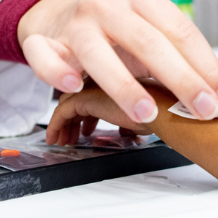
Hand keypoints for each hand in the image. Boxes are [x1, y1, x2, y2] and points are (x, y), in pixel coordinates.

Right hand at [18, 0, 217, 124]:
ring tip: (147, 113)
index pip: (179, 29)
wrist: (57, 15)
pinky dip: (57, 73)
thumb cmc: (112, 30)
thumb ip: (174, 53)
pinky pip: (47, 58)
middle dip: (181, 79)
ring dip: (125, 87)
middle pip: (148, 42)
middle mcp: (107, 2)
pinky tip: (73, 86)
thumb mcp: (145, 29)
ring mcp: (75, 21)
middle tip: (203, 109)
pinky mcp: (44, 40)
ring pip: (100, 55)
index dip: (205, 65)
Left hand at [46, 82, 163, 145]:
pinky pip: (61, 112)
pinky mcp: (83, 97)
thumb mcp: (142, 113)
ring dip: (65, 125)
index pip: (94, 93)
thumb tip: (127, 132)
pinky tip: (55, 138)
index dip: (89, 114)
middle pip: (80, 97)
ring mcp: (92, 85)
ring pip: (68, 104)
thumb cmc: (161, 111)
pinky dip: (55, 126)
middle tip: (73, 137)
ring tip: (65, 140)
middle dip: (75, 120)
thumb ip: (130, 118)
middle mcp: (102, 78)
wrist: (162, 110)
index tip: (87, 129)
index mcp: (117, 77)